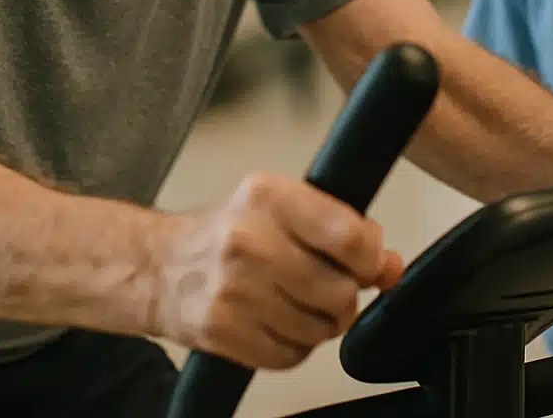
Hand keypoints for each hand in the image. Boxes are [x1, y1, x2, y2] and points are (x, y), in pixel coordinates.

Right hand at [149, 172, 403, 369]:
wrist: (162, 266)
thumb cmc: (228, 232)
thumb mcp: (285, 210)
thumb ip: (343, 232)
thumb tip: (390, 266)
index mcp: (268, 196)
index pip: (349, 236)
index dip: (370, 258)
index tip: (365, 262)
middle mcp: (248, 240)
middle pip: (340, 291)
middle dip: (345, 296)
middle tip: (328, 287)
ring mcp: (232, 289)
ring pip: (320, 329)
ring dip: (320, 324)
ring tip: (297, 304)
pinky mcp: (221, 330)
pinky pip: (291, 355)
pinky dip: (294, 346)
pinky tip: (276, 323)